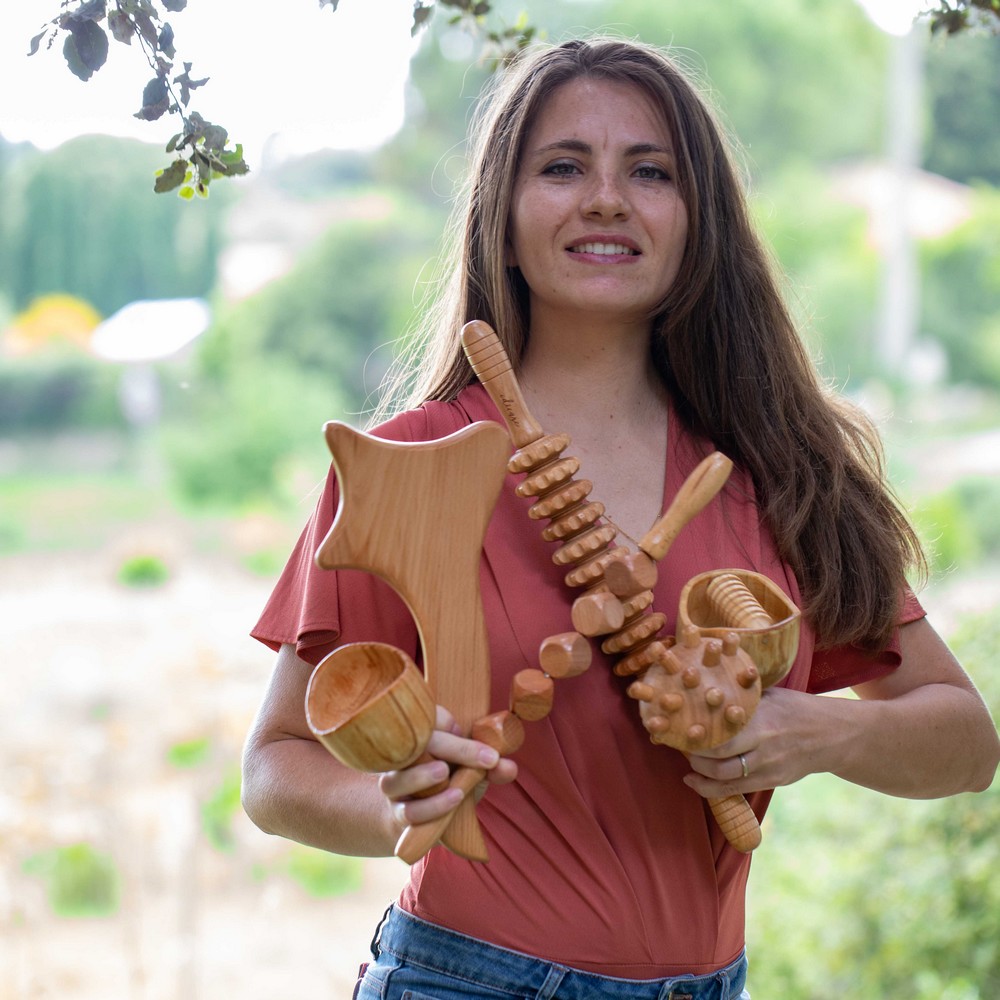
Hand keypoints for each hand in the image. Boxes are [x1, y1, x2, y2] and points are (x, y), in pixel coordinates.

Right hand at [378, 705, 517, 828]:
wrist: (425, 816)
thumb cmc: (452, 781)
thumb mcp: (473, 770)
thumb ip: (491, 767)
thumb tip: (509, 767)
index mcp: (421, 738)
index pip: (426, 717)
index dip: (443, 719)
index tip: (463, 728)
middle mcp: (402, 758)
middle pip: (415, 745)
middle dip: (450, 748)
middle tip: (483, 757)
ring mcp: (394, 785)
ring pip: (396, 780)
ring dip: (422, 777)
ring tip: (447, 774)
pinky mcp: (397, 813)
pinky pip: (406, 811)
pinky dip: (430, 806)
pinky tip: (453, 800)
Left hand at [683, 687, 820, 798]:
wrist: (833, 735)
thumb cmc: (796, 708)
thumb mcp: (770, 696)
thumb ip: (742, 699)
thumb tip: (705, 690)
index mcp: (762, 721)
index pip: (722, 733)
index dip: (696, 734)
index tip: (679, 727)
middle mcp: (764, 747)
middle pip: (719, 759)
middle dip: (694, 755)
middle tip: (680, 745)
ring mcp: (768, 768)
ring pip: (725, 779)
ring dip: (700, 774)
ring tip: (688, 765)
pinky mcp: (772, 781)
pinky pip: (736, 790)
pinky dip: (712, 789)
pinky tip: (696, 781)